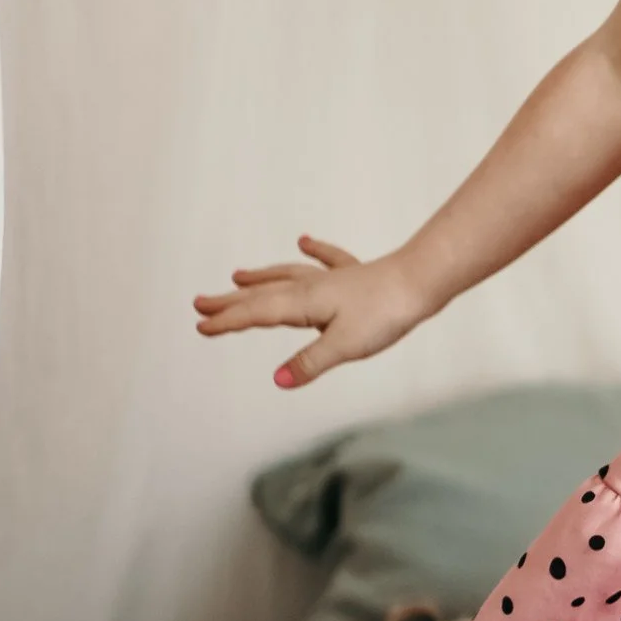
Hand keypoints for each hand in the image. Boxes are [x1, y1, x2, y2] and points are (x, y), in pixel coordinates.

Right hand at [191, 234, 426, 387]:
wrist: (422, 281)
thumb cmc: (385, 313)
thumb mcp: (344, 346)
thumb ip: (309, 363)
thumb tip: (277, 381)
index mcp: (303, 304)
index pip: (256, 314)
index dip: (227, 322)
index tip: (199, 326)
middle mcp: (312, 287)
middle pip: (263, 294)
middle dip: (231, 301)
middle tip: (199, 304)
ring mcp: (333, 279)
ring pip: (287, 276)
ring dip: (260, 278)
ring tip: (238, 276)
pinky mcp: (355, 276)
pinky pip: (327, 260)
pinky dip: (314, 251)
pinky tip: (304, 240)